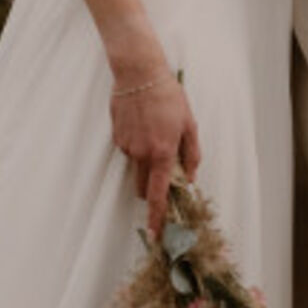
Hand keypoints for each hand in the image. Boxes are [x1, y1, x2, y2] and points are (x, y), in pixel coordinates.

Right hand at [110, 68, 198, 228]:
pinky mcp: (116, 137)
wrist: (139, 74)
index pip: (158, 195)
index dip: (157, 217)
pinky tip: (144, 125)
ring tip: (155, 135)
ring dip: (145, 164)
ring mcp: (126, 146)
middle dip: (150, 190)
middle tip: (162, 173)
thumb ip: (191, 155)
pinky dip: (137, 146)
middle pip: (142, 188)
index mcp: (161, 153)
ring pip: (136, 168)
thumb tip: (189, 178)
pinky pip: (128, 151)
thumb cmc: (168, 96)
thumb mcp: (189, 124)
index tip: (155, 234)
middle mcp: (141, 154)